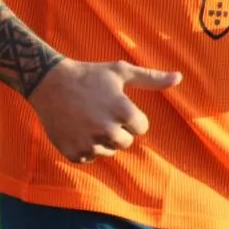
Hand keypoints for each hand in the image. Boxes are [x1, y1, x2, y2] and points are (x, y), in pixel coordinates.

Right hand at [26, 58, 182, 162]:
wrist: (48, 82)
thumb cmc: (89, 74)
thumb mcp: (120, 71)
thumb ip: (151, 79)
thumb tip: (179, 77)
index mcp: (122, 110)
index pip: (141, 127)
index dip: (129, 114)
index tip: (113, 102)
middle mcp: (107, 129)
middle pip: (126, 141)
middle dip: (117, 128)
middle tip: (99, 110)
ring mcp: (89, 142)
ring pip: (108, 151)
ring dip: (101, 138)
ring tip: (87, 118)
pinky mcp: (73, 152)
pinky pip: (90, 157)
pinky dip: (85, 146)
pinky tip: (76, 128)